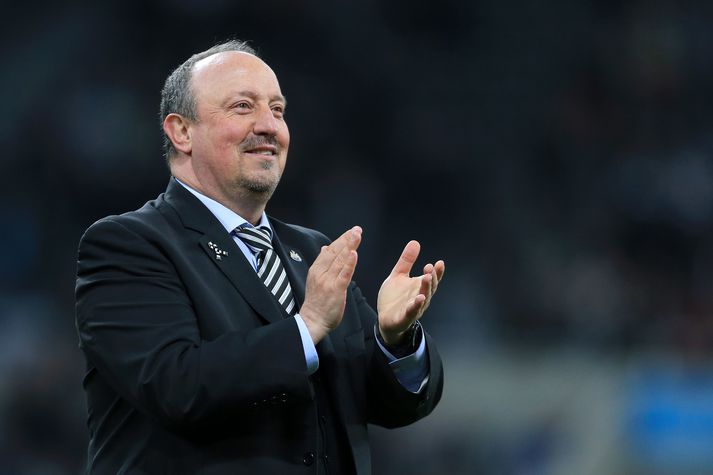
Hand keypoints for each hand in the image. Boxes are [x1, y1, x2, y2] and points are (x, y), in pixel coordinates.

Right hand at [300, 226, 361, 343]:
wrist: (312, 321)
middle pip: (335, 252)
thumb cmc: (316, 302)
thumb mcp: (315, 279)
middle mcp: (321, 273)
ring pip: (340, 260)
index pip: (329, 250)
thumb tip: (325, 248)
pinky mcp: (336, 290)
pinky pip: (344, 274)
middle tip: (357, 229)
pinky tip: (354, 254)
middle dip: (347, 239)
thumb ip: (322, 264)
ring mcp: (328, 281)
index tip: (350, 232)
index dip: (341, 240)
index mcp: (316, 270)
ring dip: (349, 246)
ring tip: (357, 236)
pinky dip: (349, 263)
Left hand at [377, 240, 444, 345]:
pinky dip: (416, 306)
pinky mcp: (404, 318)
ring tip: (427, 278)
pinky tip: (419, 298)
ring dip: (426, 289)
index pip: (432, 279)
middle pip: (430, 288)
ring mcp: (414, 309)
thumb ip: (406, 261)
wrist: (385, 318)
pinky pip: (412, 312)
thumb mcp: (398, 275)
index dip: (437, 272)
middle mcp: (420, 298)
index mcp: (420, 287)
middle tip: (429, 268)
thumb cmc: (394, 298)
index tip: (440, 262)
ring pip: (423, 299)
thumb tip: (415, 242)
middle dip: (431, 278)